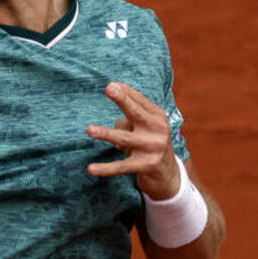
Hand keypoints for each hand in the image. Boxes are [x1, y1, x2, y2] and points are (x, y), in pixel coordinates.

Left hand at [85, 82, 180, 199]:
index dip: (125, 93)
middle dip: (123, 101)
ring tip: (89, 130)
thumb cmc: (148, 142)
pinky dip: (106, 168)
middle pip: (136, 113)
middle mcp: (158, 130)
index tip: (111, 85)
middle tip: (109, 89)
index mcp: (157, 116)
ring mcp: (153, 148)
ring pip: (125, 138)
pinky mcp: (146, 166)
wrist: (168, 173)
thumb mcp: (143, 128)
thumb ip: (128, 120)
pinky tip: (91, 169)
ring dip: (107, 134)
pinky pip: (122, 166)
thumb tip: (114, 128)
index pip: (139, 101)